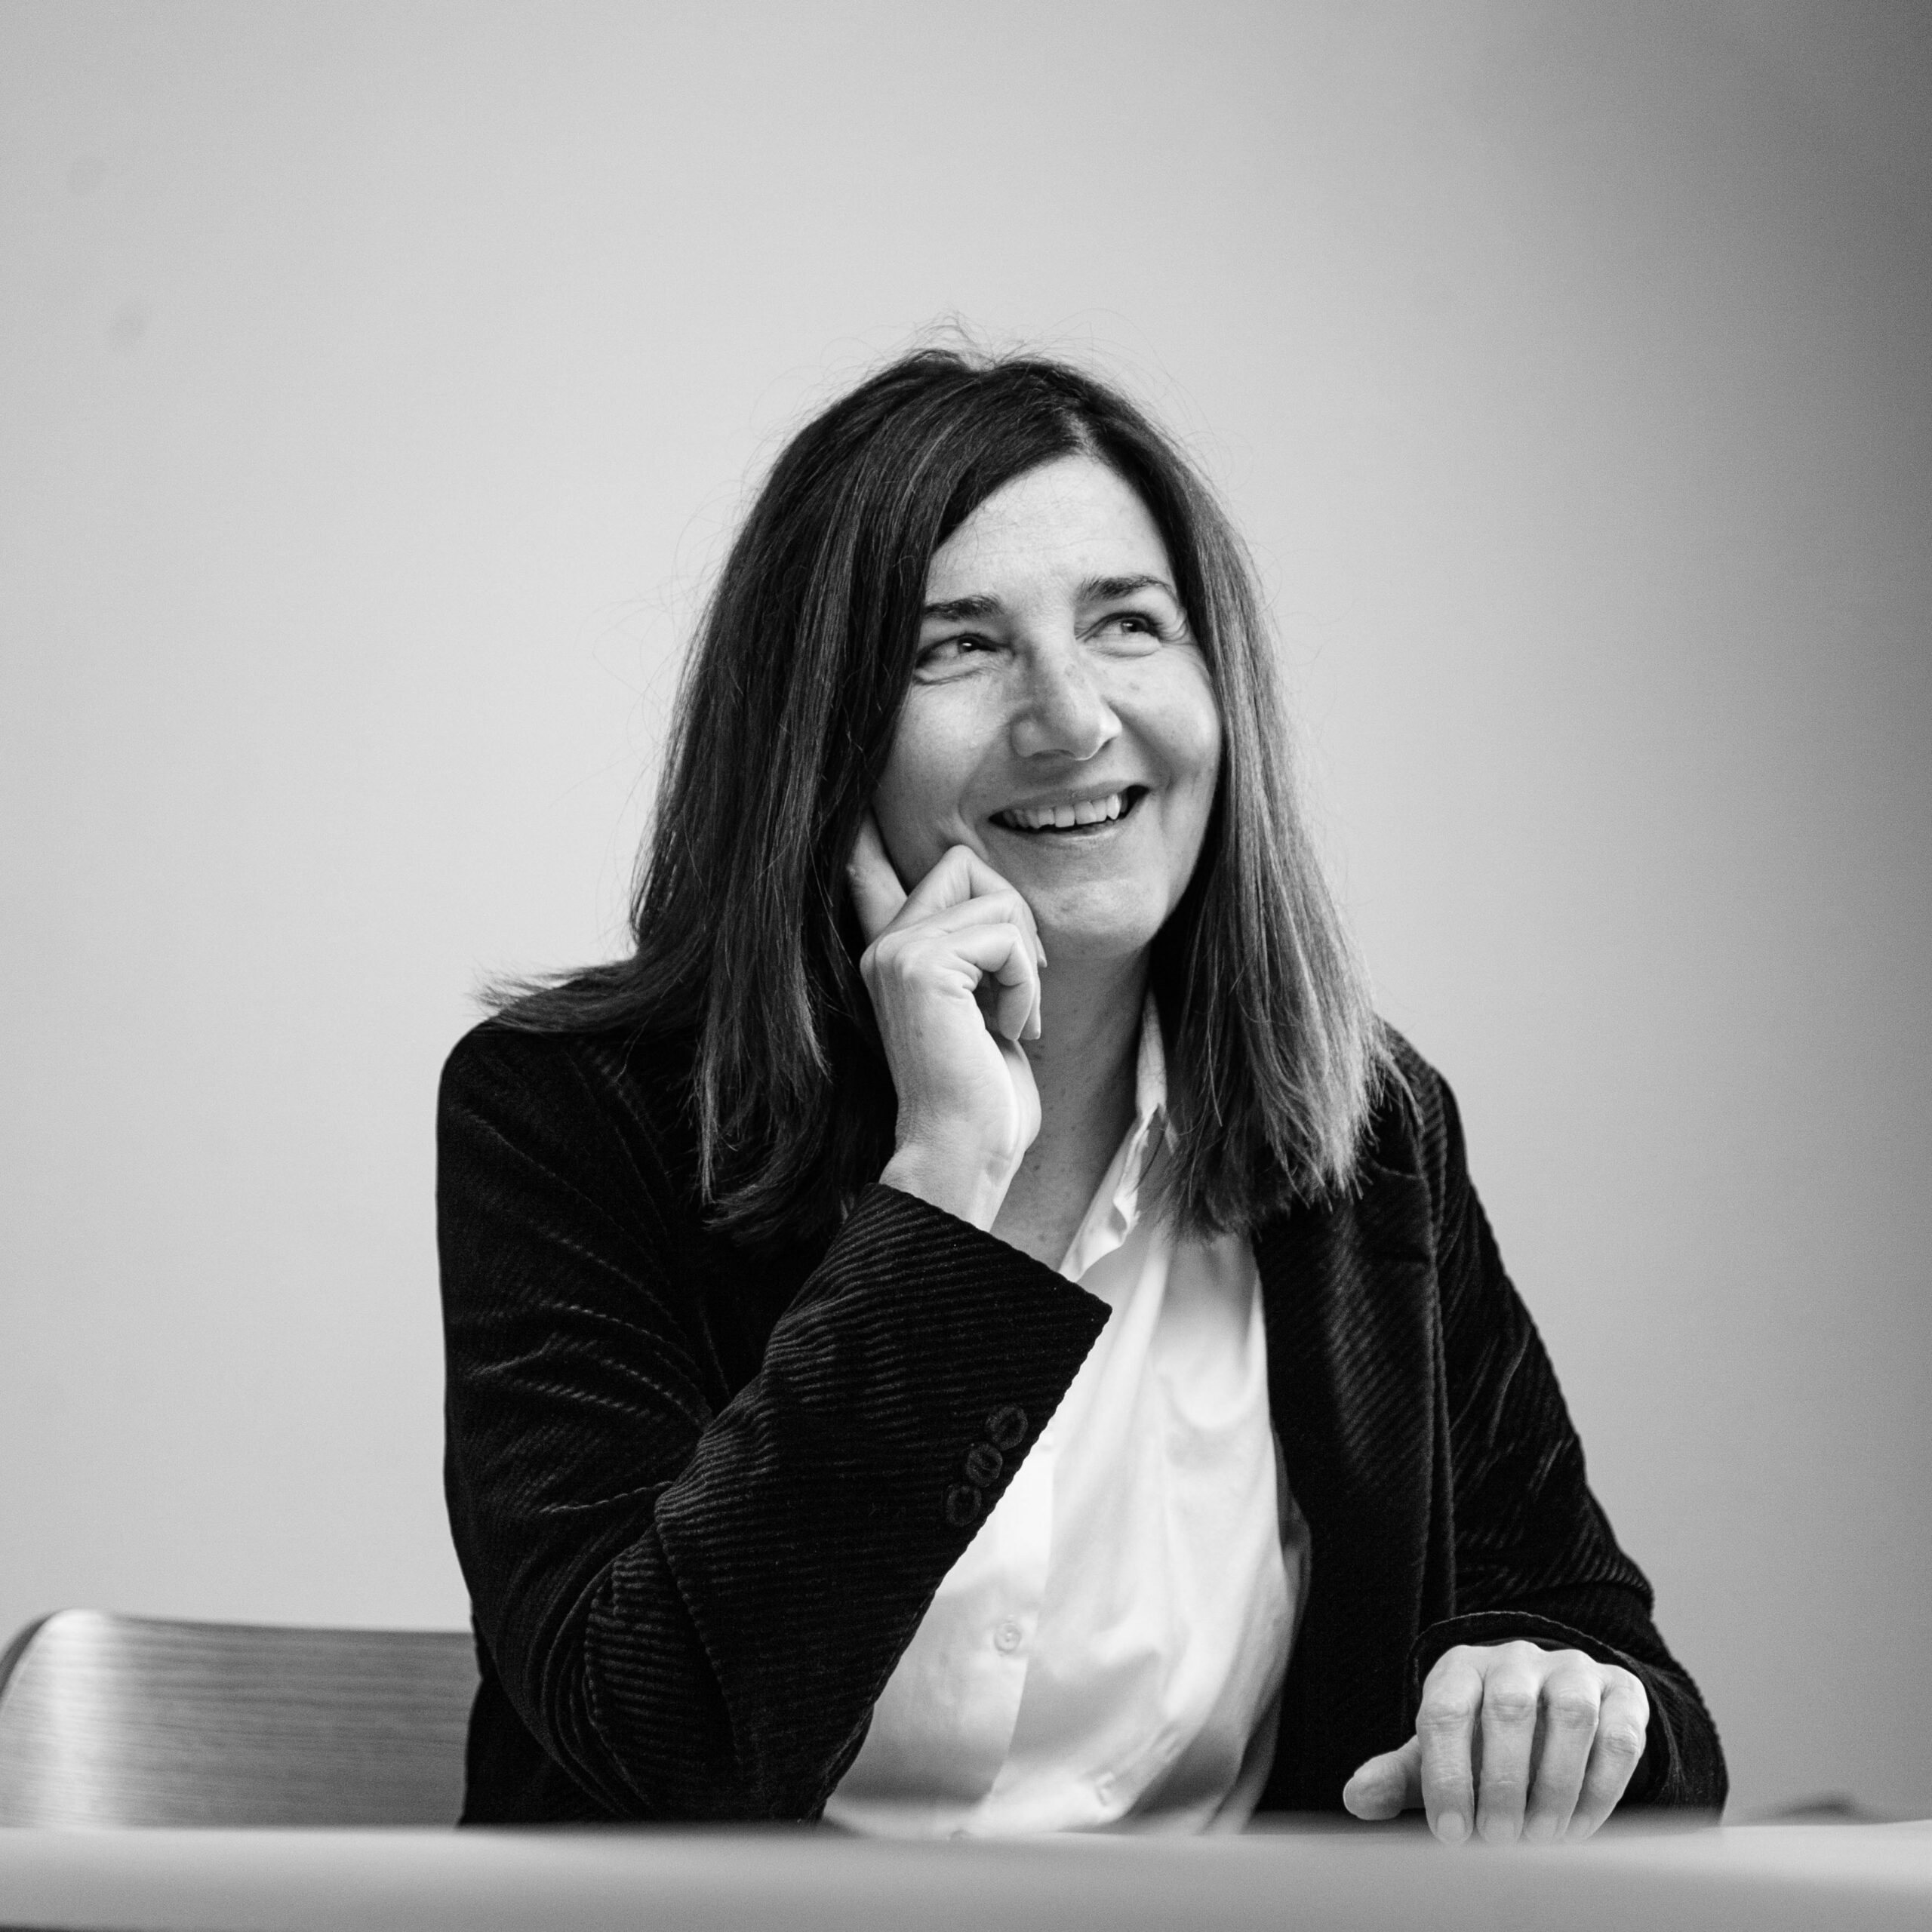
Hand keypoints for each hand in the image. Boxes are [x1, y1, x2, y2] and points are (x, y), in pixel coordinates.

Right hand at [847, 814, 1043, 1229]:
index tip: (856, 799)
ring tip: (1011, 1020)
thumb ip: (973, 952)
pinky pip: (1006, 938)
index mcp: (891, 951)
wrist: (963, 1153)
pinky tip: (1010, 1030)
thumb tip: (988, 895)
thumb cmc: (983, 1096)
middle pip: (967, 863)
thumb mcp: (980, 1009)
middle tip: (1019, 990)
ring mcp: (895, 952)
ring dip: (1027, 964)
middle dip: (1015, 919)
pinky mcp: (919, 965)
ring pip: (995, 899)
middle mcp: (883, 945)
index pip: (871, 865)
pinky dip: (1027, 985)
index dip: (868, 824)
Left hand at [1342, 1641, 1649, 1844]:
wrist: (1552, 1710)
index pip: (1444, 1710)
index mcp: (1460, 1668)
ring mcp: (1572, 1669)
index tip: (1451, 1835)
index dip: (1446, 1776)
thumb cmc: (1481, 1743)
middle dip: (1503, 1784)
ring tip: (1542, 1838)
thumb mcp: (1438, 1755)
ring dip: (1556, 1786)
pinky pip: (1619, 1735)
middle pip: (1509, 1708)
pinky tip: (1580, 1828)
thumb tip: (1355, 1798)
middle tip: (1500, 1841)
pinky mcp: (1621, 1691)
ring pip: (1571, 1716)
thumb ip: (1398, 1776)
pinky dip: (1601, 1789)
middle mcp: (1514, 1657)